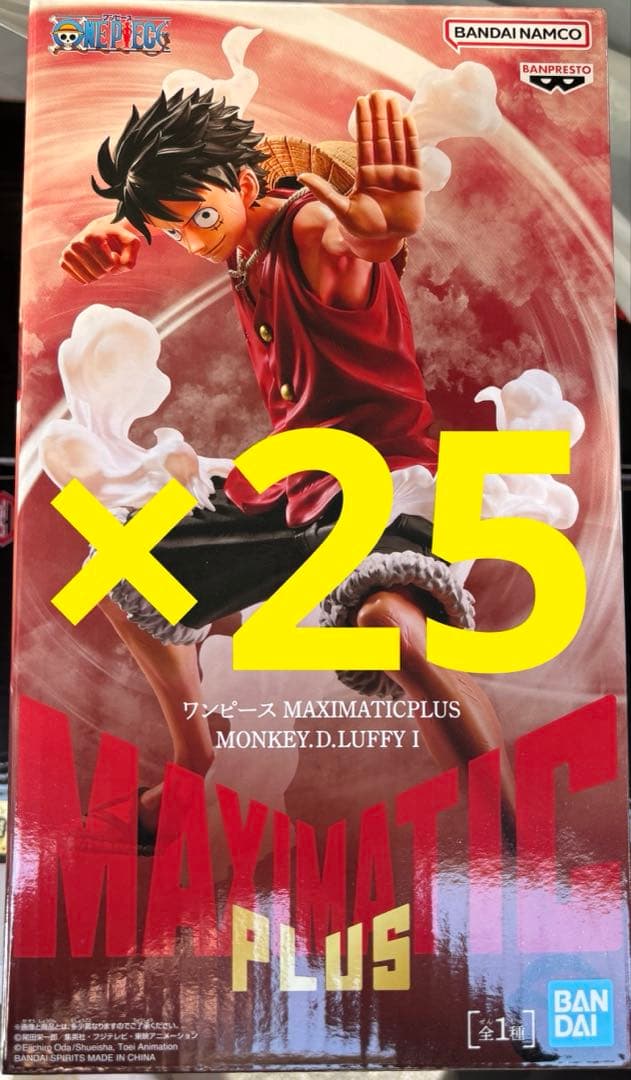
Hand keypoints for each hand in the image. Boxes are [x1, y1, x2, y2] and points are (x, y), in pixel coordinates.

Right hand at [59, 215, 140, 283]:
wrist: (97, 231)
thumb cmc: (117, 239)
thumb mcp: (131, 243)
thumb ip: (131, 257)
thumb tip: (114, 267)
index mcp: (91, 237)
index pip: (109, 265)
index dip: (114, 263)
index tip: (112, 252)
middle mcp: (76, 244)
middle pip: (99, 273)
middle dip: (106, 269)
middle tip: (104, 257)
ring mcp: (67, 252)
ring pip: (89, 279)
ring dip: (98, 274)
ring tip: (97, 260)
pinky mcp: (63, 261)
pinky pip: (80, 280)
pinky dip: (89, 277)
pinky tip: (89, 265)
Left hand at [299, 91, 422, 241]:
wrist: (387, 242)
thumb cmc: (365, 228)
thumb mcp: (341, 210)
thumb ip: (324, 192)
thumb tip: (301, 176)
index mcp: (365, 175)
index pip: (364, 143)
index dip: (363, 122)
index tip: (361, 101)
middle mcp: (382, 170)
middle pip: (380, 137)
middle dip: (379, 115)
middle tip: (377, 92)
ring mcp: (399, 174)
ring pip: (396, 141)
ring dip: (394, 121)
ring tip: (392, 99)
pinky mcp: (414, 180)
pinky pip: (413, 155)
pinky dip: (411, 137)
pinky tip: (408, 120)